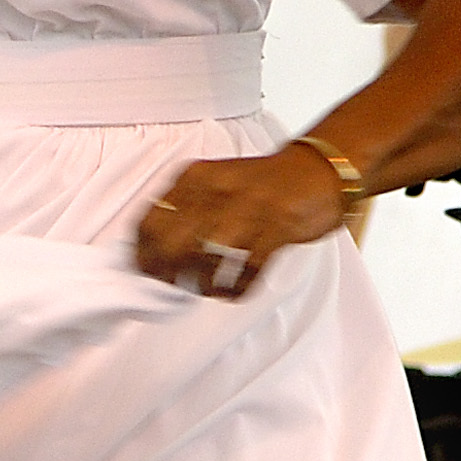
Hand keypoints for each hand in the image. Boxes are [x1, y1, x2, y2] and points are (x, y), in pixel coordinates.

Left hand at [131, 145, 353, 300]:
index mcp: (195, 177)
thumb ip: (185, 206)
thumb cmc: (262, 183)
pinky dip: (235, 289)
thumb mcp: (215, 180)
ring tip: (206, 288)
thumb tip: (153, 247)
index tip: (145, 270)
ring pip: (206, 262)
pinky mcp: (278, 230)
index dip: (142, 253)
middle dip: (166, 274)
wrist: (319, 169)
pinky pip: (246, 272)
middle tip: (173, 285)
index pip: (149, 221)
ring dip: (202, 285)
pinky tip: (231, 291)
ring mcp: (248, 210)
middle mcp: (217, 191)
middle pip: (171, 246)